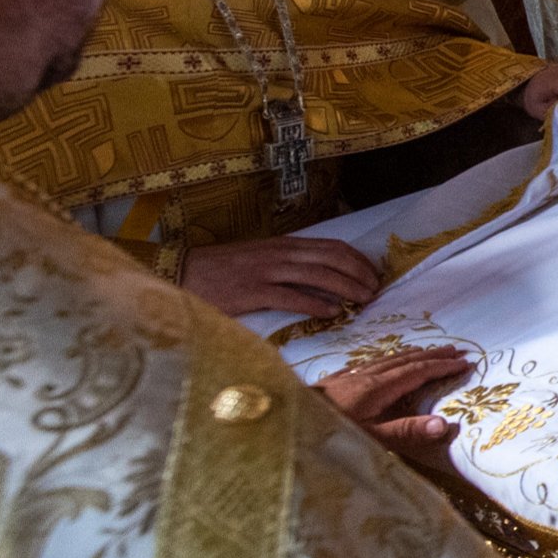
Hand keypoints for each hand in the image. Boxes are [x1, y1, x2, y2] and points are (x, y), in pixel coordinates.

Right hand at [183, 236, 382, 318]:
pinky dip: (314, 303)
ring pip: (316, 275)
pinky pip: (289, 297)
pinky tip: (330, 312)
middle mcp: (279, 254)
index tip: (373, 272)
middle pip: (330, 258)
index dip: (356, 259)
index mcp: (283, 245)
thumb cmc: (222, 269)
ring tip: (363, 299)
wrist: (182, 271)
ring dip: (345, 287)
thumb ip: (289, 264)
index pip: (330, 246)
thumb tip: (323, 277)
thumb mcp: (260, 258)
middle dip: (358, 273)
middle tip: (376, 289)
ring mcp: (265, 272)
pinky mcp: (251, 292)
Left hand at [315, 345, 471, 461]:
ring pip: (386, 359)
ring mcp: (347, 377)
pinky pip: (367, 364)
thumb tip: (445, 423)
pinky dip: (385, 359)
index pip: (418, 372)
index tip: (465, 361)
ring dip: (411, 354)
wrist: (281, 422)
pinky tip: (380, 363)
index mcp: (377, 388)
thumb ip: (405, 431)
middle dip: (431, 354)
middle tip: (456, 349)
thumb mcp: (369, 439)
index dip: (442, 366)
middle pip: (404, 360)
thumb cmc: (326, 434)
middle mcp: (364, 377)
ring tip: (428, 351)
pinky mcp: (333, 382)